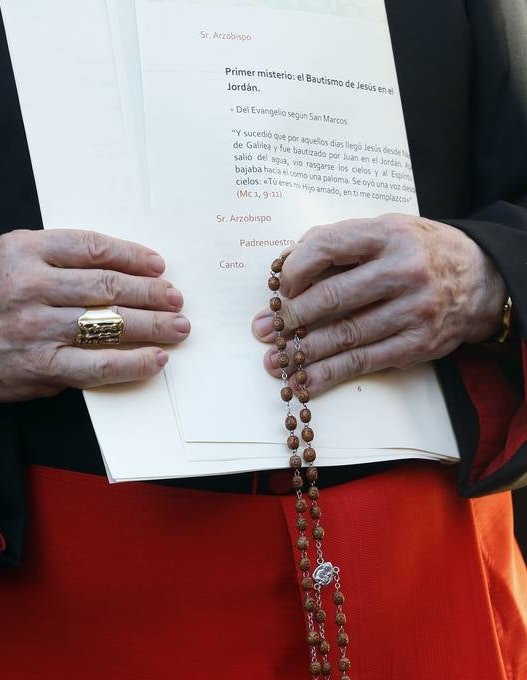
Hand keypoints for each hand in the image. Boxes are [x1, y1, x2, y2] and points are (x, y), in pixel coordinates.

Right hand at [0, 229, 189, 410]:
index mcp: (24, 250)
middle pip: (109, 286)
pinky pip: (99, 364)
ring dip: (153, 326)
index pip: (93, 248)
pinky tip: (155, 359)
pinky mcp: (44, 365)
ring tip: (178, 327)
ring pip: (110, 324)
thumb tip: (119, 265)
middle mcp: (32, 286)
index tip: (158, 265)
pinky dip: (133, 363)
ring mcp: (39, 328)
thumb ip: (56, 255)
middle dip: (152, 293)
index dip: (133, 256)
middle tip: (176, 298)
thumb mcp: (9, 258)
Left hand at [252, 214, 506, 395]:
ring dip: (302, 353)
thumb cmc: (419, 253)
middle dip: (290, 317)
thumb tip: (286, 267)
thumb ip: (341, 243)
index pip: (329, 247)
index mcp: (389, 234)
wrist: (481, 281)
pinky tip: (303, 382)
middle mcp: (403, 271)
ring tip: (273, 362)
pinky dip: (328, 375)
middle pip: (334, 297)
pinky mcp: (416, 344)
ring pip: (345, 335)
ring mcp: (413, 310)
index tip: (279, 287)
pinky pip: (363, 362)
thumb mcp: (387, 231)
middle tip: (262, 330)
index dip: (295, 269)